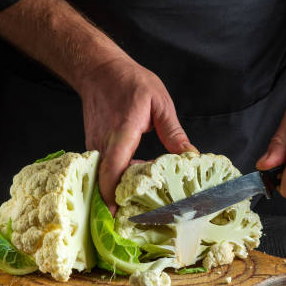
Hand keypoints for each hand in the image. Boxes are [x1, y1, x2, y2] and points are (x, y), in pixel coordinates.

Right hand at [79, 58, 196, 212]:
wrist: (99, 71)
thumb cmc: (130, 82)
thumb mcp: (160, 103)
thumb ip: (174, 133)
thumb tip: (191, 156)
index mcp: (122, 132)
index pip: (113, 169)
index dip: (114, 194)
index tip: (121, 215)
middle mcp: (104, 143)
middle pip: (108, 180)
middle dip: (123, 199)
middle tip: (145, 214)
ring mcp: (95, 146)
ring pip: (104, 176)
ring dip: (122, 188)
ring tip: (143, 198)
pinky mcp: (93, 147)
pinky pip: (103, 168)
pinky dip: (117, 177)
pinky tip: (135, 179)